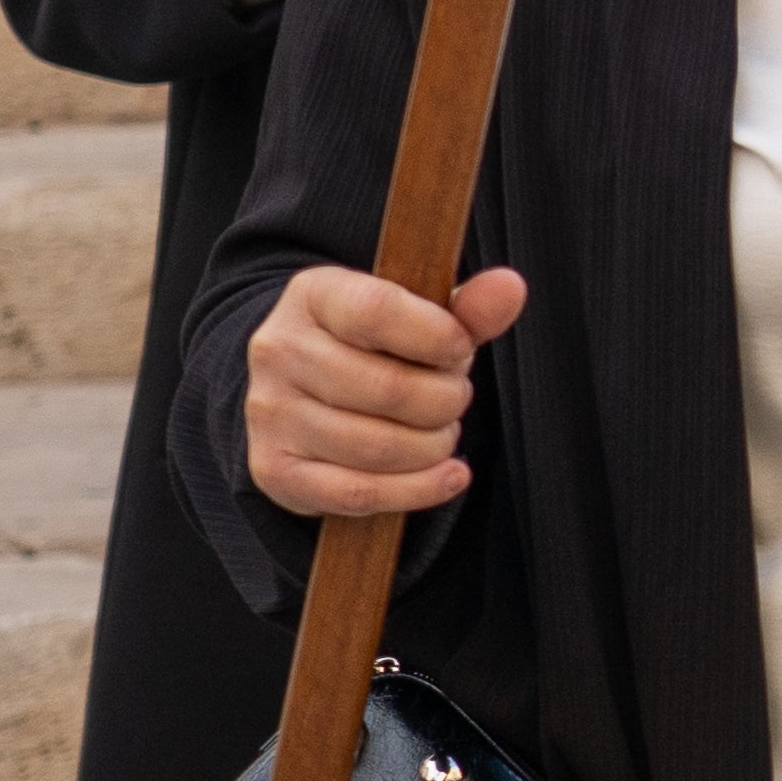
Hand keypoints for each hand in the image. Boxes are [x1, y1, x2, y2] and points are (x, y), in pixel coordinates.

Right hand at [244, 261, 527, 517]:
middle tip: (453, 398)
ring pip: (377, 447)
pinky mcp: (275, 469)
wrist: (303, 391)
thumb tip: (510, 288)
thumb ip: (466, 309)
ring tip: (442, 433)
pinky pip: (359, 492)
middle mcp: (280, 350)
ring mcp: (271, 412)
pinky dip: (418, 489)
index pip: (377, 311)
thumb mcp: (419, 316)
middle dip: (445, 400)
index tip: (459, 351)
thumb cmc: (377, 347)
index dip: (437, 337)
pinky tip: (449, 475)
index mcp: (314, 295)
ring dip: (433, 446)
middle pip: (387, 388)